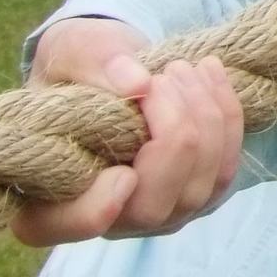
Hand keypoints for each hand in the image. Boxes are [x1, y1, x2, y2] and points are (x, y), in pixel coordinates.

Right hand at [11, 18, 244, 246]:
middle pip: (150, 208)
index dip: (98, 209)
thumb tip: (137, 83)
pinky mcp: (201, 196)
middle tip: (160, 77)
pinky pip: (226, 167)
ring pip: (199, 188)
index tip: (121, 172)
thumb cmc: (80, 68)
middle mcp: (108, 221)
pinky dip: (225, 115)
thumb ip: (93, 63)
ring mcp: (160, 215)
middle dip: (170, 135)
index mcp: (50, 200)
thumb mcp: (70, 51)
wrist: (119, 71)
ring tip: (180, 68)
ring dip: (201, 117)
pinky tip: (209, 71)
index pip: (70, 226)